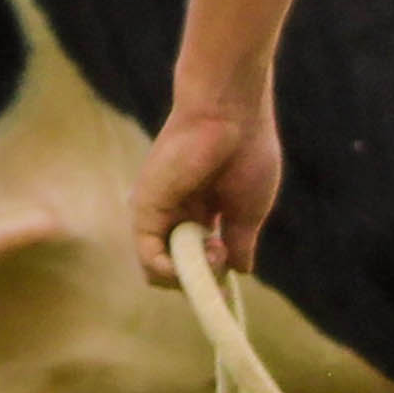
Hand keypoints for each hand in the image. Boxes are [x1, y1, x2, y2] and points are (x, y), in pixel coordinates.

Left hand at [132, 97, 282, 285]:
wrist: (230, 114)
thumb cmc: (246, 152)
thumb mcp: (248, 210)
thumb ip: (239, 242)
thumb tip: (239, 272)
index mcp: (201, 210)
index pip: (196, 258)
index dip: (213, 275)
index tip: (229, 278)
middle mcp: (174, 213)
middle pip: (178, 268)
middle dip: (205, 278)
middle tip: (223, 258)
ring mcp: (158, 212)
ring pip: (162, 270)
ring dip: (193, 277)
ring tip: (216, 252)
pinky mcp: (145, 210)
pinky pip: (150, 260)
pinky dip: (173, 273)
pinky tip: (199, 260)